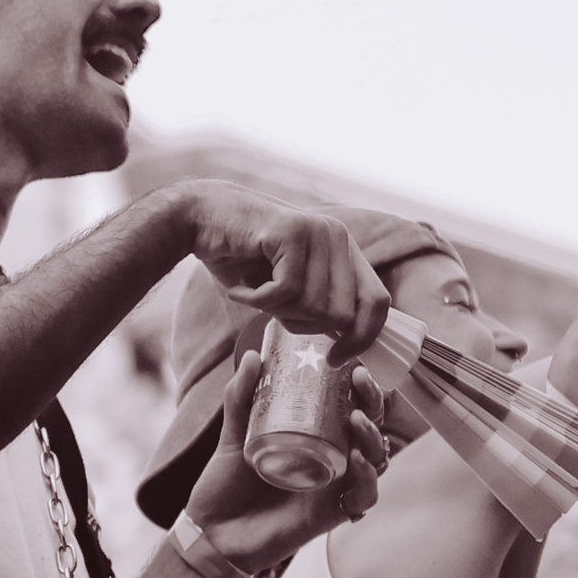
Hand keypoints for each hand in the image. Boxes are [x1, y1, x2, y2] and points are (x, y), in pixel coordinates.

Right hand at [170, 183, 390, 362]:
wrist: (199, 219)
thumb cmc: (241, 259)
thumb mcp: (290, 286)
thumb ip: (321, 305)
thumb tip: (349, 340)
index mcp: (345, 250)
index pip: (378, 302)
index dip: (362, 337)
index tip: (334, 359)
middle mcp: (338, 237)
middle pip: (343, 315)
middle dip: (304, 326)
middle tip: (273, 310)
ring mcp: (318, 230)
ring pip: (314, 306)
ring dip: (276, 311)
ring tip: (255, 291)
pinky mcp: (292, 231)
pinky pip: (286, 292)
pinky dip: (256, 301)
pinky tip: (240, 287)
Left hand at [183, 350, 389, 571]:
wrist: (212, 532)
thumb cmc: (225, 485)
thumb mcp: (231, 435)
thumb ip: (240, 398)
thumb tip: (252, 355)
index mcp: (315, 438)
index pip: (351, 407)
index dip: (362, 387)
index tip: (355, 365)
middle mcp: (331, 460)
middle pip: (370, 429)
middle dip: (373, 404)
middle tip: (360, 385)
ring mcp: (334, 487)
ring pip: (375, 460)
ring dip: (373, 438)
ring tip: (356, 421)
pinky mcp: (331, 514)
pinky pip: (364, 497)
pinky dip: (367, 479)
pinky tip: (357, 462)